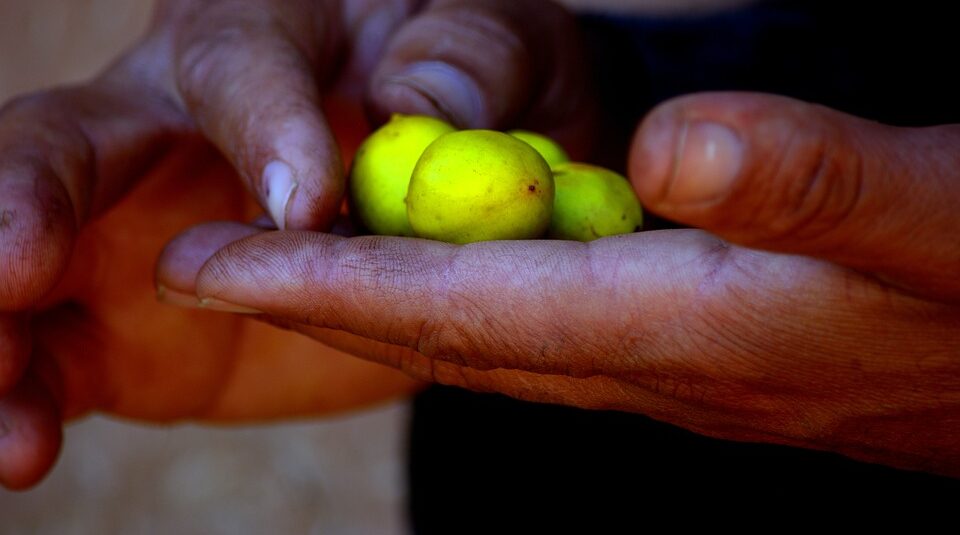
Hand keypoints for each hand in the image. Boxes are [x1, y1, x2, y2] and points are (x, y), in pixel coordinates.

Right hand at [0, 0, 594, 488]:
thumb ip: (463, 63)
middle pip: (64, 147)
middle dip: (25, 202)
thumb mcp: (493, 45)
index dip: (264, 128)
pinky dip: (33, 400)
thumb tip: (412, 109)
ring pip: (29, 265)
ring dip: (3, 329)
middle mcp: (163, 128)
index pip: (238, 66)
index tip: (308, 205)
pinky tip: (25, 447)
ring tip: (9, 418)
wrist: (446, 194)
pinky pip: (63, 361)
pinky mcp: (134, 329)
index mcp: (257, 40)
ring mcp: (137, 236)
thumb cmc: (467, 90)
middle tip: (14, 267)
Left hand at [160, 93, 959, 476]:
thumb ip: (811, 185)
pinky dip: (475, 302)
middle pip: (447, 334)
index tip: (199, 260)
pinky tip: (455, 275)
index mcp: (688, 327)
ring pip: (490, 337)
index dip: (326, 281)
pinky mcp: (703, 356)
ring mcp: (674, 369)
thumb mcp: (943, 217)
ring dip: (386, 301)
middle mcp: (658, 364)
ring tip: (298, 262)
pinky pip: (552, 331)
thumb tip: (675, 146)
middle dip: (319, 297)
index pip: (463, 307)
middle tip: (206, 260)